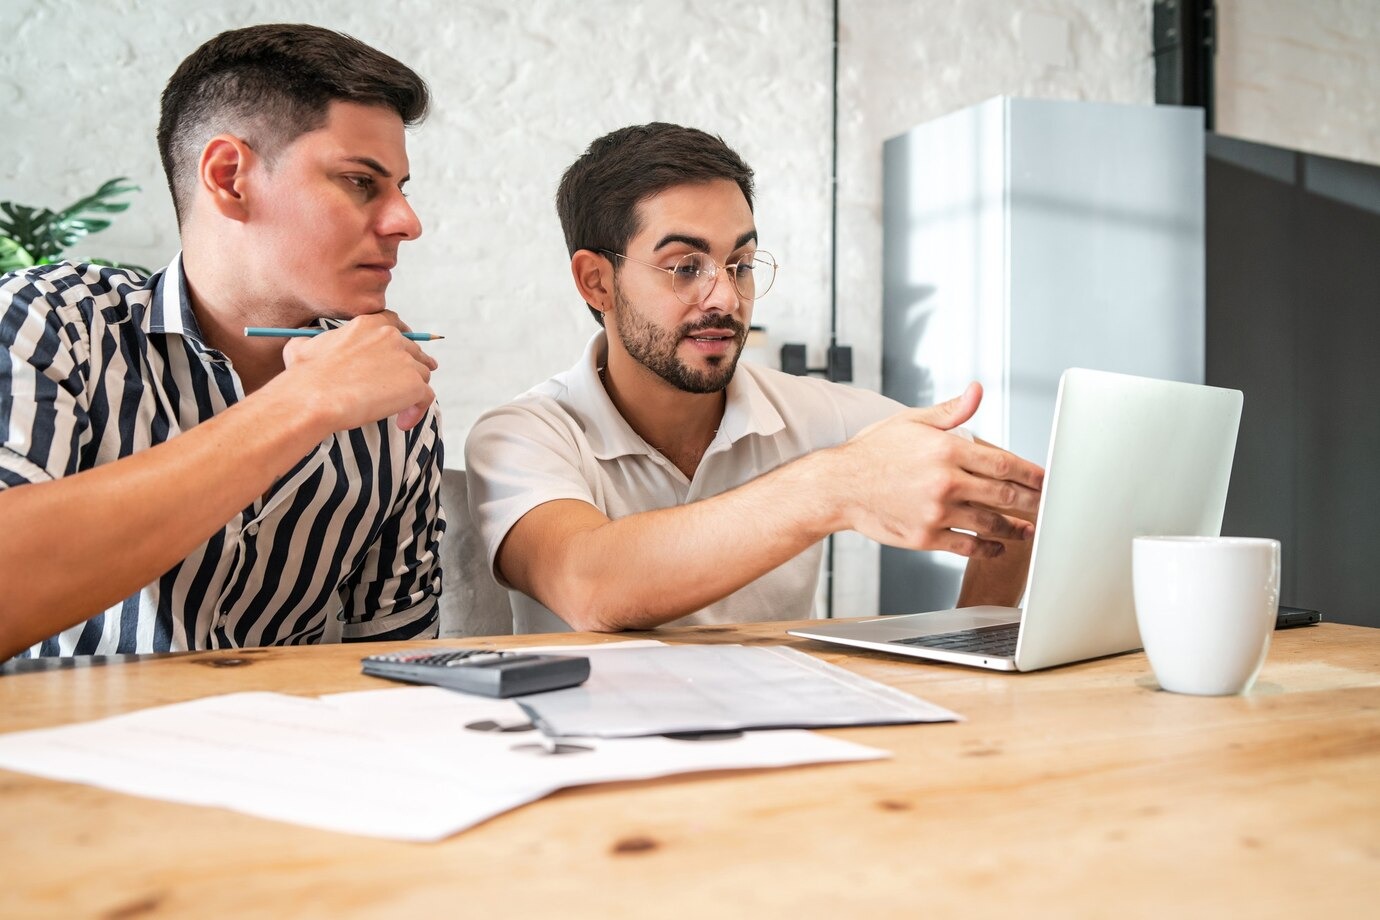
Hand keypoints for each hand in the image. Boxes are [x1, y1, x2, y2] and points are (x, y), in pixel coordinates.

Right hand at [278, 312, 437, 431]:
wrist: (313, 398)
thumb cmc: (304, 377)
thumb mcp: (301, 347)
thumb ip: (313, 342)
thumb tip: (302, 346)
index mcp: (368, 324)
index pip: (395, 324)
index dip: (403, 339)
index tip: (404, 352)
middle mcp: (390, 337)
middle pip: (414, 351)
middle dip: (412, 367)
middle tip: (407, 385)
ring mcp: (405, 360)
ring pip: (422, 374)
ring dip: (412, 392)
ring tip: (398, 412)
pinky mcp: (414, 384)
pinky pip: (426, 397)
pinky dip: (418, 411)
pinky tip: (402, 423)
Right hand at [831, 382, 1042, 556]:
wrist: (839, 487)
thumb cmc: (873, 452)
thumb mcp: (912, 421)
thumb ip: (951, 411)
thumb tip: (977, 391)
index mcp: (946, 449)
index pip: (1003, 462)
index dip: (1031, 473)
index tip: (1047, 479)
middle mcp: (945, 482)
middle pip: (1004, 494)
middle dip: (1032, 501)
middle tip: (1048, 505)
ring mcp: (937, 512)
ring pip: (991, 524)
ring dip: (1016, 528)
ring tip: (1029, 530)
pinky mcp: (926, 537)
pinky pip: (967, 546)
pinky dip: (988, 548)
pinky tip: (998, 547)